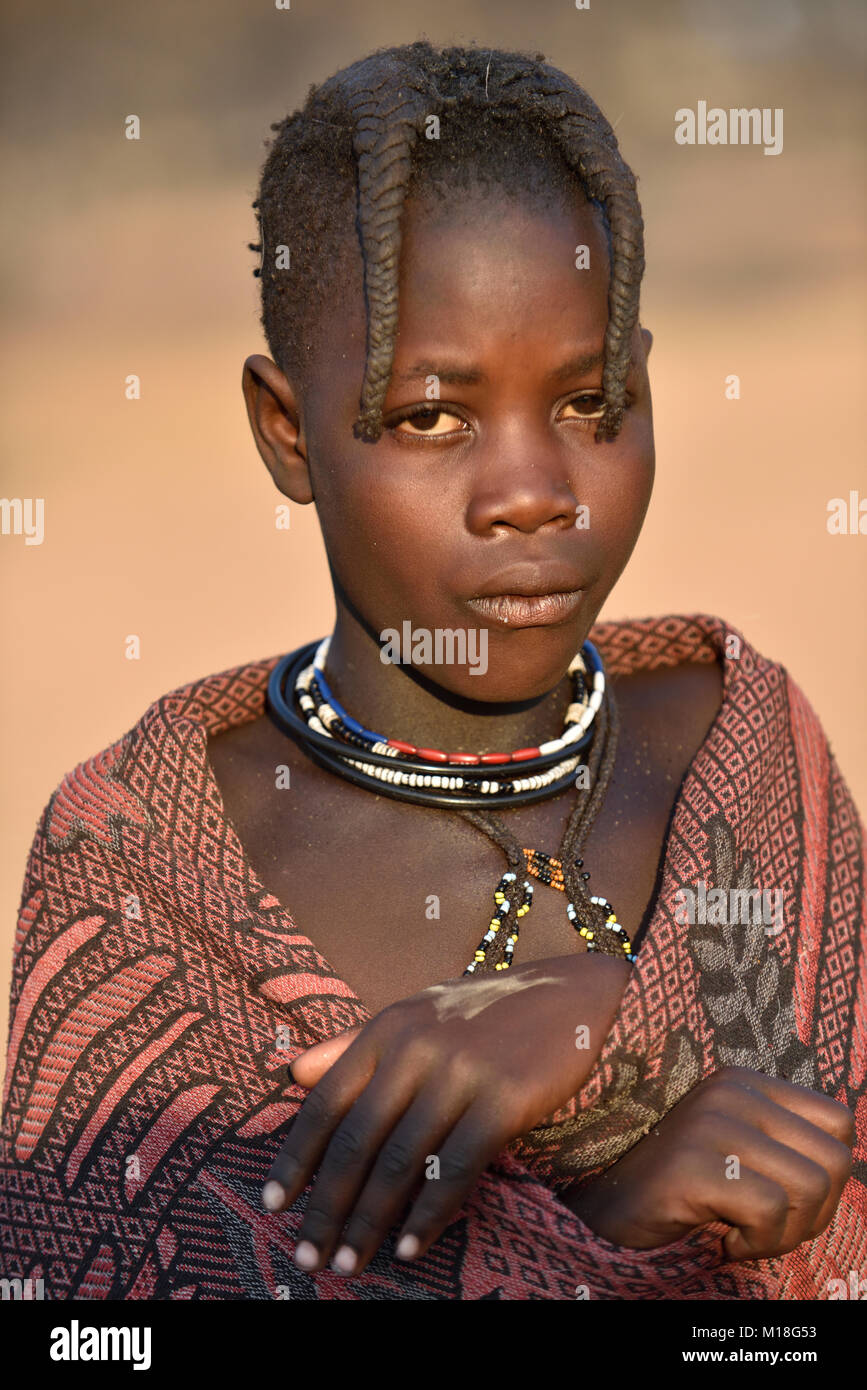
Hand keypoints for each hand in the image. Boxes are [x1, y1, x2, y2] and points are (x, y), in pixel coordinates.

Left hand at [262, 951, 630, 1276]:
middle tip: (308, 1255)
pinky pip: (456, 1169)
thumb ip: (353, 1043)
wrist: (574, 997)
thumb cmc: (486, 1011)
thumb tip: (292, 1073)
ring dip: (370, 1222)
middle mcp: (416, 1049)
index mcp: (387, 1029)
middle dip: (328, 1206)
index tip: (272, 1205)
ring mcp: (460, 1073)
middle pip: (358, 1142)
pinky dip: (428, 1215)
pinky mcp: (504, 1099)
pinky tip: (410, 1248)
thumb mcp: (415, 1013)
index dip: (296, 1158)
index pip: (326, 1102)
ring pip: (401, 1162)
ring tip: (350, 1262)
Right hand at [566, 1065, 855, 1260]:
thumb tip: (844, 1166)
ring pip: (809, 1189)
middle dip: (814, 1215)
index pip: (839, 1123)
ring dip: (786, 1234)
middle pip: (834, 1161)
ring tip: (746, 1236)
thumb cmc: (682, 1189)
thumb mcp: (739, 1150)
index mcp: (746, 1082)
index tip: (788, 1201)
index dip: (829, 1176)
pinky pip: (770, 1212)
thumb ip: (783, 1144)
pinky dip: (757, 1244)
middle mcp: (731, 1091)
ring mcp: (710, 1123)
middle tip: (769, 1229)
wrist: (606, 1210)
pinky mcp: (693, 1164)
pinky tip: (725, 1241)